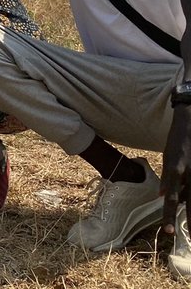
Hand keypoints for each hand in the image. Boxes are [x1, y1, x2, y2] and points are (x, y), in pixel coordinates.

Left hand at [161, 104, 190, 233]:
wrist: (190, 119)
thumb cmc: (178, 141)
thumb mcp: (168, 157)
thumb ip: (169, 178)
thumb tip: (163, 196)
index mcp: (174, 169)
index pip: (171, 198)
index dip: (169, 214)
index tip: (168, 231)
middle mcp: (188, 171)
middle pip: (189, 201)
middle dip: (190, 221)